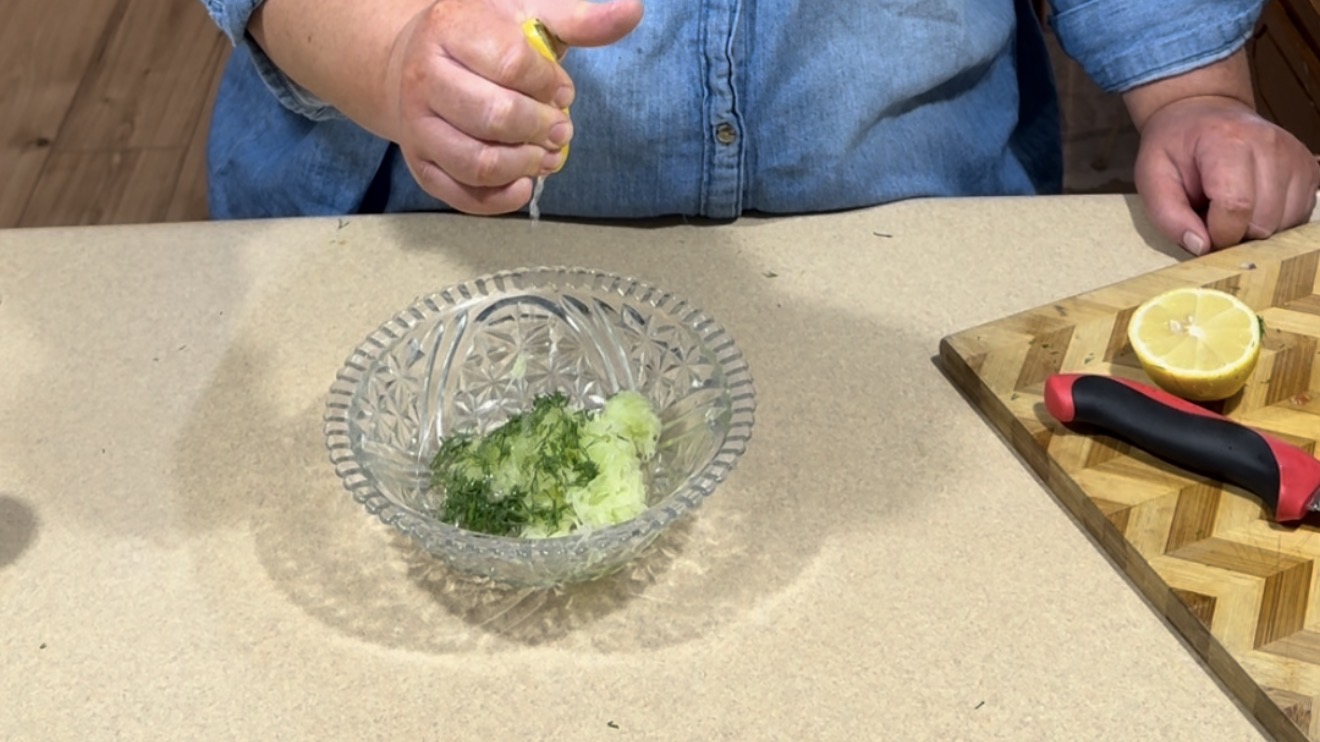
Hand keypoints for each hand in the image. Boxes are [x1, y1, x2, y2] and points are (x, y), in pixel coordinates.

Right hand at [383, 0, 642, 214]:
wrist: (414, 60)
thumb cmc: (483, 36)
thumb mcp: (528, 14)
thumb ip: (579, 20)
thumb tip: (633, 11)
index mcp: (450, 30)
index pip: (512, 64)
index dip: (550, 84)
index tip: (562, 91)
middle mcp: (423, 78)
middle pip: (495, 116)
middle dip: (542, 127)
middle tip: (561, 129)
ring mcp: (417, 127)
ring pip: (478, 162)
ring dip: (525, 165)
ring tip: (545, 155)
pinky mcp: (421, 166)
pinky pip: (463, 196)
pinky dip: (502, 198)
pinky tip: (524, 181)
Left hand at [1134, 95, 1318, 255]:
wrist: (1204, 114)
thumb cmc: (1177, 148)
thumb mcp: (1152, 178)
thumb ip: (1169, 216)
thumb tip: (1201, 248)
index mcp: (1228, 142)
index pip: (1236, 207)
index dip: (1218, 234)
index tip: (1203, 232)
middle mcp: (1271, 145)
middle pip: (1264, 222)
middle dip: (1236, 234)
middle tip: (1214, 217)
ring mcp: (1296, 156)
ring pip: (1286, 224)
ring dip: (1256, 230)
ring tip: (1233, 209)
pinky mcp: (1310, 169)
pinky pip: (1299, 217)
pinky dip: (1275, 222)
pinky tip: (1253, 207)